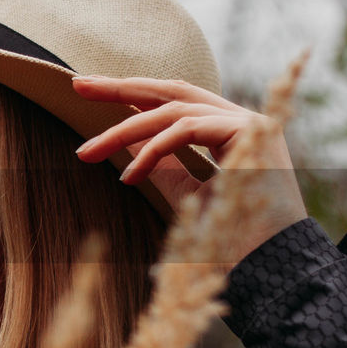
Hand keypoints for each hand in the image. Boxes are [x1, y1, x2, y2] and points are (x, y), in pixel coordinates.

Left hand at [71, 75, 307, 261]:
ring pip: (172, 111)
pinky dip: (154, 149)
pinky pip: (187, 129)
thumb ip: (161, 161)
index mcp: (224, 128)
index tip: (87, 89)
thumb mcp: (185, 191)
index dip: (131, 94)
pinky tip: (129, 174)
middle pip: (170, 90)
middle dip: (120, 88)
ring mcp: (246, 121)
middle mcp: (236, 118)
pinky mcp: (248, 130)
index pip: (172, 100)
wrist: (269, 262)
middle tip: (77, 85)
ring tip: (88, 152)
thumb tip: (127, 138)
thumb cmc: (230, 234)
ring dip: (124, 131)